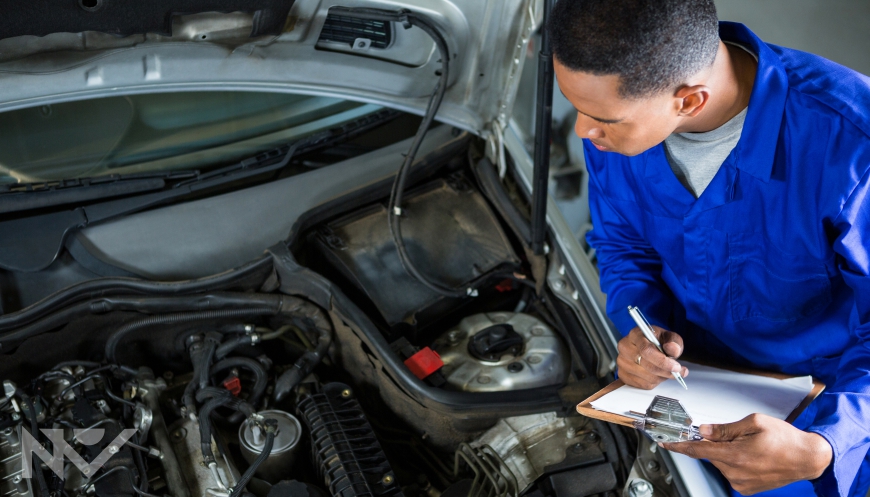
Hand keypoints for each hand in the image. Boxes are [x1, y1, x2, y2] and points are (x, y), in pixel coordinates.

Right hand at [616, 325, 687, 388]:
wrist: (648, 348)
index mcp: (635, 334)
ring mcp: (622, 362)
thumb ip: (674, 341)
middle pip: (646, 365)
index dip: (662, 361)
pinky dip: (654, 382)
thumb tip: (673, 349)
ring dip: (661, 377)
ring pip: (646, 377)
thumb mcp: (669, 337)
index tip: (676, 367)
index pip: (646, 350)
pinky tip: (657, 375)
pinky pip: (643, 385)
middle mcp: (625, 347)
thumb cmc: (658, 342)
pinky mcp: (623, 374)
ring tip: (666, 371)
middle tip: (678, 372)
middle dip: (666, 371)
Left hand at [662, 414, 832, 493]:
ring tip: (751, 447)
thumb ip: (725, 429)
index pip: (697, 450)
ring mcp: (741, 483)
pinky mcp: (746, 489)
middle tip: (737, 436)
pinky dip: (735, 462)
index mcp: (735, 455)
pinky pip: (731, 472)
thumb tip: (703, 430)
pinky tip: (752, 457)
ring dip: (728, 453)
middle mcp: (735, 472)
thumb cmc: (785, 438)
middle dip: (717, 443)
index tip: (665, 443)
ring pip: (721, 462)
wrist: (807, 458)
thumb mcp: (754, 423)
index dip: (679, 445)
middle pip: (711, 454)